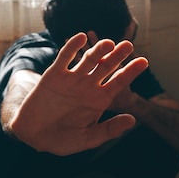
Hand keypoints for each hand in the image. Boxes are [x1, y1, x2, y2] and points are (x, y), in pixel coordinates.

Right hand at [8, 32, 148, 155]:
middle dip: (117, 56)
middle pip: (106, 66)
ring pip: (88, 59)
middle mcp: (88, 86)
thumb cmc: (62, 140)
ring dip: (98, 50)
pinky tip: (80, 37)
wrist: (34, 136)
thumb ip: (109, 130)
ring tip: (108, 43)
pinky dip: (72, 46)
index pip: (119, 82)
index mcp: (99, 100)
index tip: (144, 61)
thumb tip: (133, 120)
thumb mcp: (88, 138)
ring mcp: (72, 79)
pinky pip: (65, 57)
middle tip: (128, 45)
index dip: (131, 71)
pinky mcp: (54, 74)